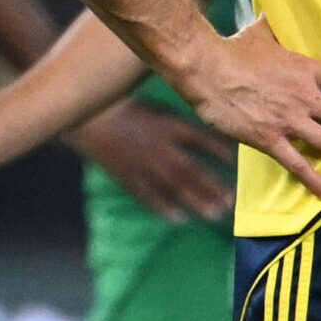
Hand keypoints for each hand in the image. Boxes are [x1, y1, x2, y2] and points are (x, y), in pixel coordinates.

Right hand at [69, 102, 235, 222]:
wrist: (84, 114)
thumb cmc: (117, 101)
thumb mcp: (151, 103)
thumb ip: (174, 115)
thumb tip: (201, 114)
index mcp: (167, 124)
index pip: (202, 139)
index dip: (220, 151)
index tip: (236, 161)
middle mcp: (160, 147)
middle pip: (193, 171)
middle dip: (214, 187)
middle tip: (232, 202)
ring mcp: (143, 165)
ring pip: (175, 188)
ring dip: (197, 202)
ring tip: (216, 214)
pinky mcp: (126, 177)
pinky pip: (149, 197)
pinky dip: (164, 209)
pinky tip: (180, 219)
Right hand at [177, 18, 320, 199]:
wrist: (206, 68)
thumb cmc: (233, 49)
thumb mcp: (262, 32)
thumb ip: (278, 27)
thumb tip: (279, 9)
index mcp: (305, 70)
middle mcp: (304, 97)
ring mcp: (288, 120)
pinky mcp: (268, 138)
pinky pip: (296, 162)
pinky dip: (313, 179)